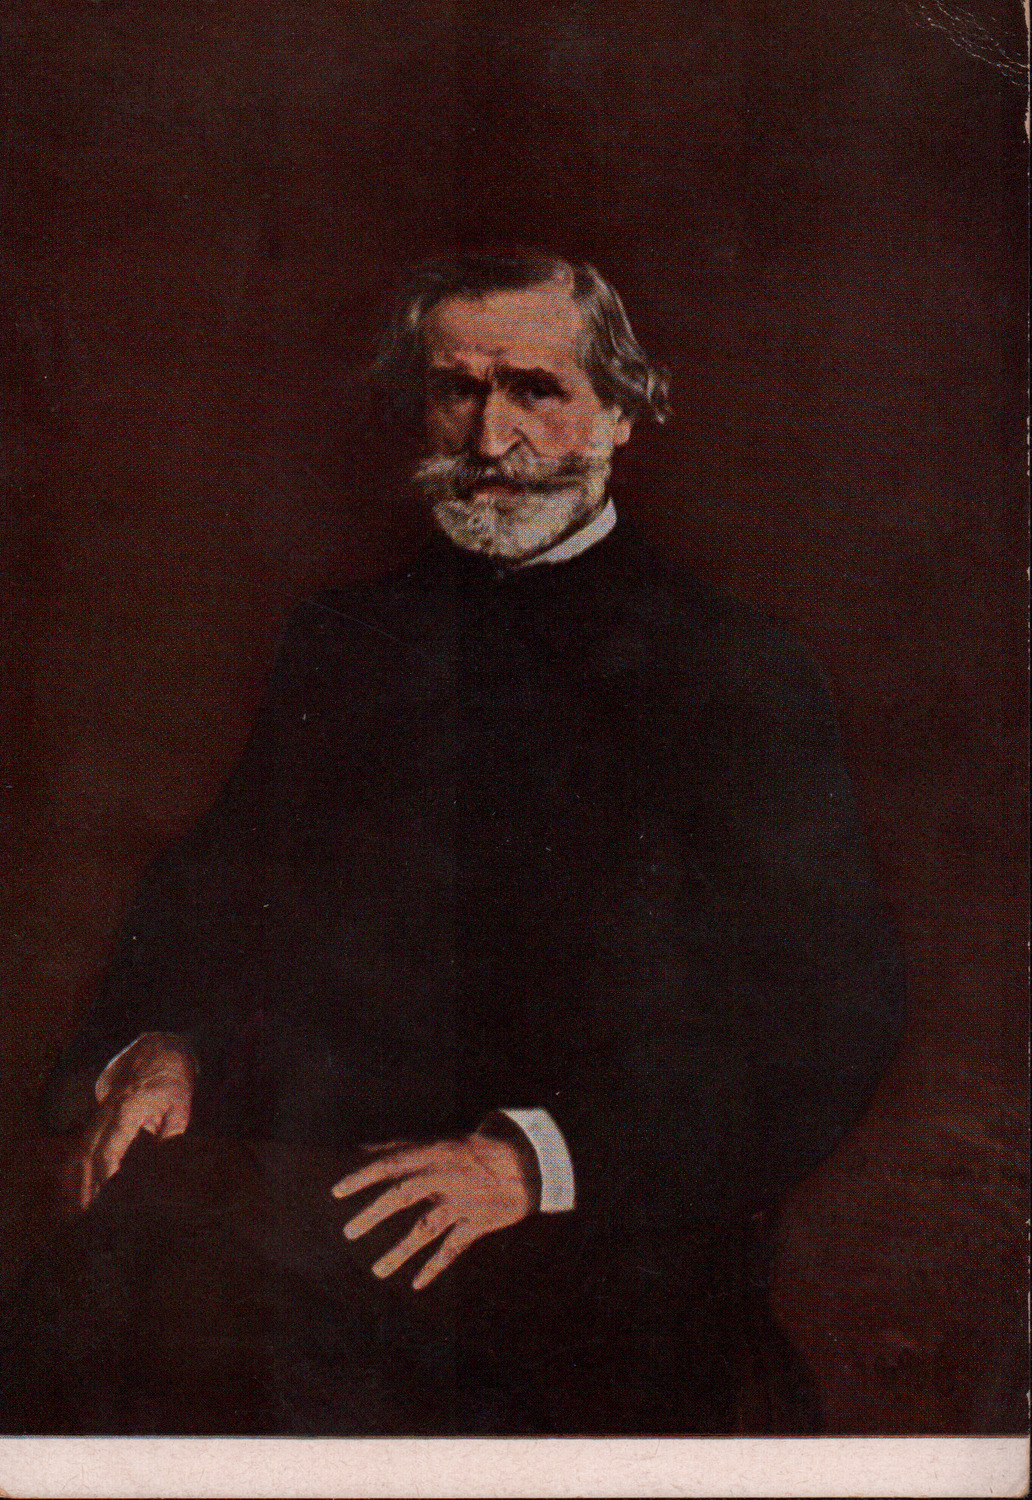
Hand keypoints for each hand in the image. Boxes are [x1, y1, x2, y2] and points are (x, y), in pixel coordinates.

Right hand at [64, 1034, 196, 1212]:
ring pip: (83, 1147)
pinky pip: (86, 1139)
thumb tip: (164, 1162)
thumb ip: (171, 1132)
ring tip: (76, 1209)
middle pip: (90, 1152)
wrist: (160, 1046)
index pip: (111, 1147)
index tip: (103, 1197)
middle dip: (85, 1184)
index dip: (104, 1173)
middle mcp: (110, 1109)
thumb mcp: (181, 1104)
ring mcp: (102, 1107)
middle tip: (85, 1215)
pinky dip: (79, 1163)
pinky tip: (74, 1186)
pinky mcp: (100, 1108)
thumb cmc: (175, 1078)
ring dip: (78, 1177)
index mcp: (130, 1108)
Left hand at [330, 1132, 534, 1289]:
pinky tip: (416, 1283)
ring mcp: (462, 1202)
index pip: (390, 1163)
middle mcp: (445, 1177)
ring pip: (426, 1228)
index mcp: (432, 1155)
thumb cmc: (472, 1153)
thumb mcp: (439, 1145)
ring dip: (400, 1251)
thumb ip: (401, 1149)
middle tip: (348, 1233)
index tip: (336, 1192)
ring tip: (377, 1271)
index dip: (362, 1176)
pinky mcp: (478, 1223)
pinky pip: (453, 1248)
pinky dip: (435, 1267)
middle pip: (403, 1195)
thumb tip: (362, 1150)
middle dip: (374, 1213)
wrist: (526, 1162)